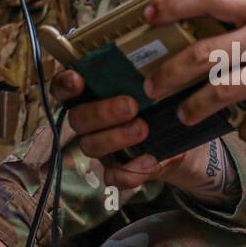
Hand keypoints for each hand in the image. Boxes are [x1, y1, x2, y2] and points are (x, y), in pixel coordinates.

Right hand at [51, 69, 205, 191]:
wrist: (182, 140)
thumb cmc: (163, 103)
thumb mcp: (158, 86)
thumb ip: (149, 77)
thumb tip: (155, 70)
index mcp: (91, 95)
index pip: (63, 89)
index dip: (64, 85)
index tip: (76, 80)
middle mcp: (89, 122)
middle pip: (77, 119)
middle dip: (102, 112)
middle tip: (130, 106)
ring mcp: (100, 147)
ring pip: (91, 146)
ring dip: (115, 138)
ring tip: (143, 129)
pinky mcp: (115, 171)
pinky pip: (113, 176)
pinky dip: (130, 170)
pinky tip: (150, 159)